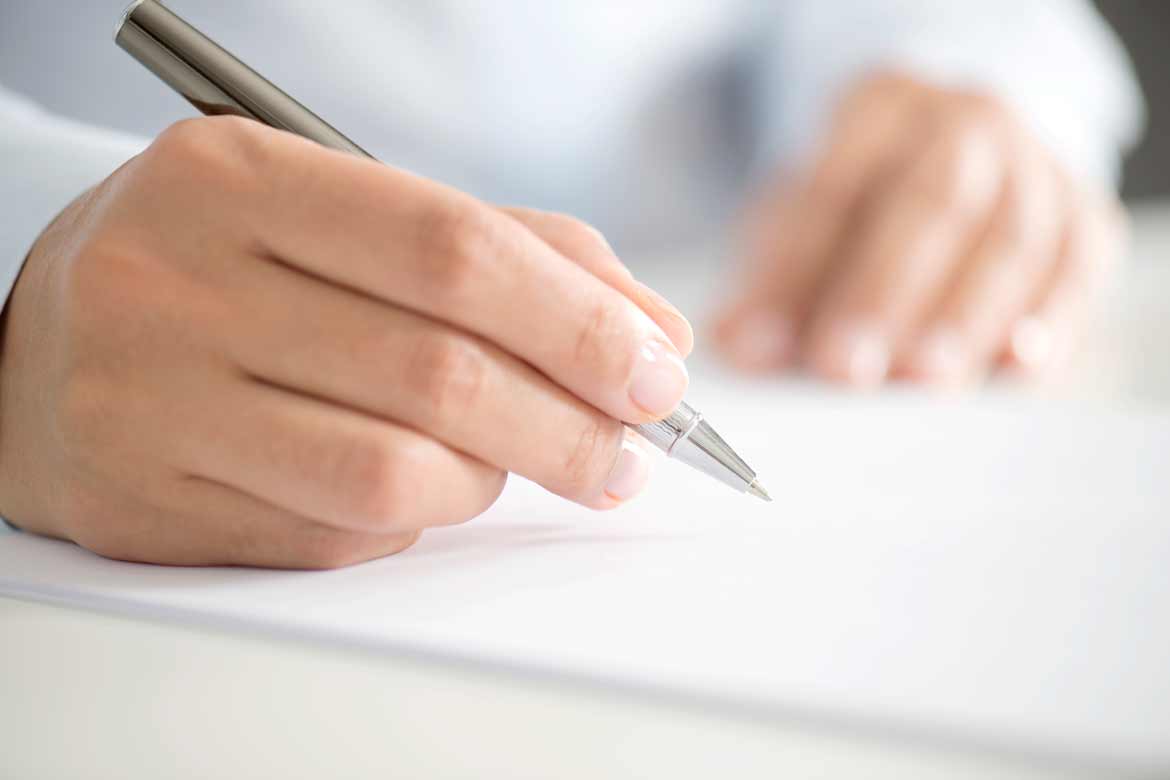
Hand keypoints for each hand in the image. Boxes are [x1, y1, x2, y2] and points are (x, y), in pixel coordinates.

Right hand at [0, 117, 692, 567]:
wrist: (46, 335)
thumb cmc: (232, 264)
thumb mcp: (348, 213)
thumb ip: (510, 251)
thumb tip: (652, 334)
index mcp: (235, 178)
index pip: (451, 250)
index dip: (577, 320)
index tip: (658, 373)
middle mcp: (174, 284)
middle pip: (436, 374)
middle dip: (570, 424)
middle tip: (629, 449)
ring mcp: (149, 404)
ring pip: (393, 476)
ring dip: (493, 479)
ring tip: (512, 461)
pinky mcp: (144, 507)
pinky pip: (337, 536)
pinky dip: (414, 520)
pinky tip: (419, 485)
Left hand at [715, 72, 1126, 387]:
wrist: (964, 146)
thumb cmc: (869, 199)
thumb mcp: (803, 218)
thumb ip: (771, 283)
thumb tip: (742, 346)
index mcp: (878, 110)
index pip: (831, 187)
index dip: (794, 270)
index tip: (764, 343)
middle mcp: (964, 125)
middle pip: (932, 200)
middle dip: (883, 290)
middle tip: (845, 369)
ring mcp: (1036, 166)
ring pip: (1011, 237)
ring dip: (963, 317)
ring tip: (922, 381)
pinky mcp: (1086, 220)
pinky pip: (1076, 270)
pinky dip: (1049, 322)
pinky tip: (1014, 366)